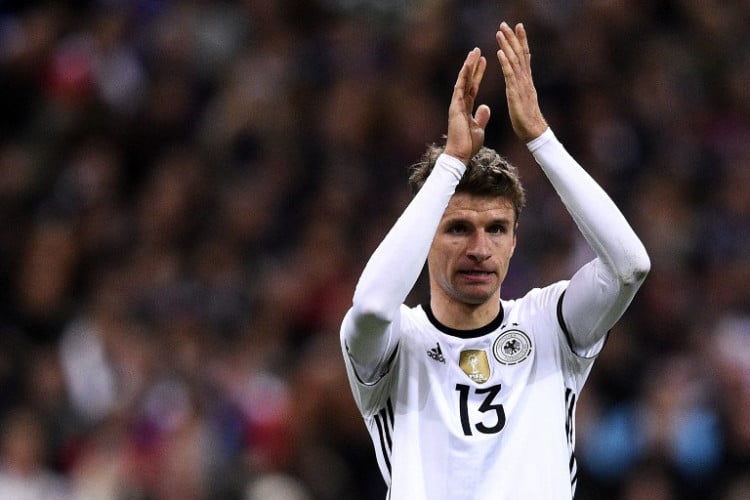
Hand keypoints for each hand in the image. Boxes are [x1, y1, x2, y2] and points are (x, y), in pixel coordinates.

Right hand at [444, 48, 490, 163]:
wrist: (460, 154)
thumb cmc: (468, 145)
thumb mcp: (478, 128)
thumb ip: (481, 116)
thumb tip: (485, 107)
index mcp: (466, 107)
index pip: (473, 86)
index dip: (478, 73)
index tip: (484, 60)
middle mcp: (460, 103)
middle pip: (467, 80)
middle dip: (473, 65)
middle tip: (477, 50)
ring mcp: (456, 104)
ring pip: (462, 80)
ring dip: (468, 65)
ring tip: (474, 52)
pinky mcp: (455, 107)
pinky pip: (460, 88)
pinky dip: (464, 76)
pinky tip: (468, 64)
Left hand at [496, 22, 547, 141]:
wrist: (533, 132)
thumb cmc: (526, 119)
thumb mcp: (523, 98)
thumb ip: (521, 87)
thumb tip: (520, 79)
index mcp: (526, 80)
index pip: (524, 56)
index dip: (521, 41)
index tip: (517, 27)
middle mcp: (525, 79)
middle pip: (520, 54)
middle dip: (513, 38)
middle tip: (506, 23)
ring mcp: (521, 85)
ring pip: (514, 61)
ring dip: (507, 45)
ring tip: (500, 32)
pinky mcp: (515, 93)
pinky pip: (510, 75)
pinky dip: (505, 62)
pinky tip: (500, 52)